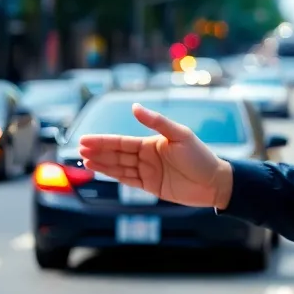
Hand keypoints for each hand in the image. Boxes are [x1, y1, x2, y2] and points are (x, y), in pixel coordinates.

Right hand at [77, 103, 233, 208]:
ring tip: (83, 160)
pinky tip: (99, 171)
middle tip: (78, 150)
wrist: (215, 183)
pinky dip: (113, 175)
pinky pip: (127, 179)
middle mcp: (147, 156)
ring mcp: (147, 171)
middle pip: (117, 154)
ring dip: (101, 163)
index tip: (85, 140)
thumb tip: (134, 106)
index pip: (121, 142)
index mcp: (152, 142)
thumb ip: (157, 122)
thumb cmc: (200, 157)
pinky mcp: (150, 186)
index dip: (103, 141)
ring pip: (119, 167)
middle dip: (98, 152)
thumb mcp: (180, 135)